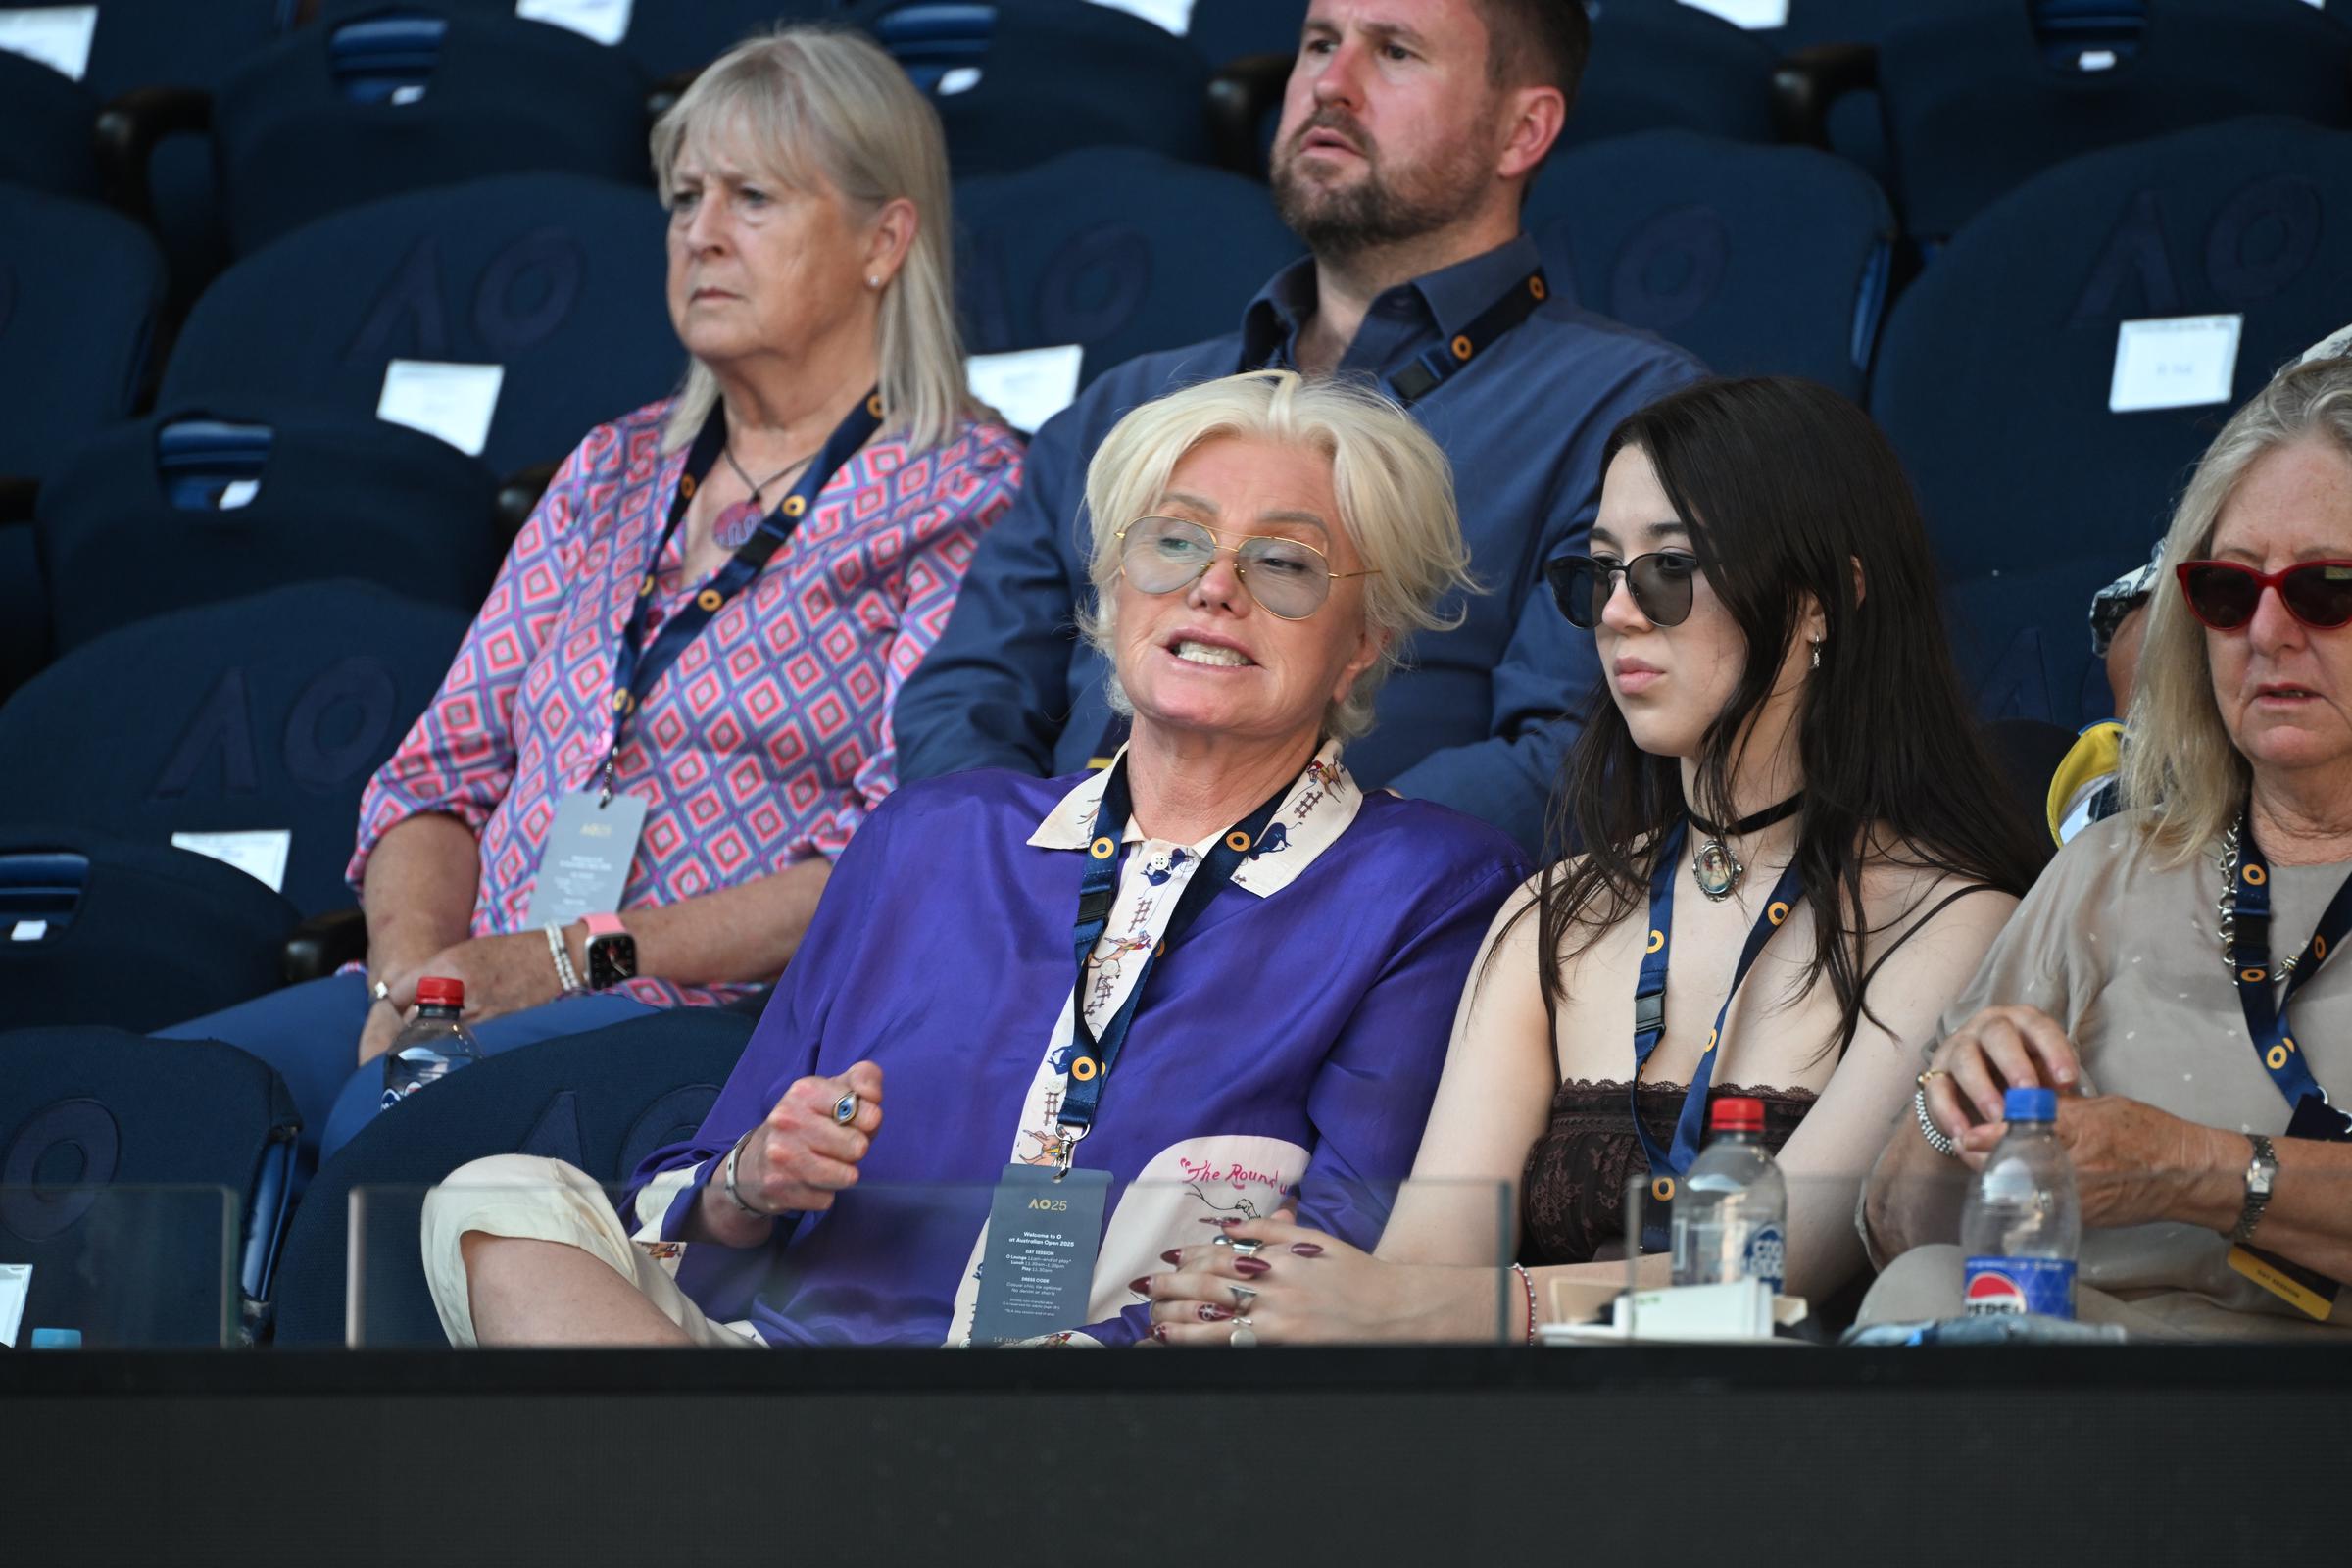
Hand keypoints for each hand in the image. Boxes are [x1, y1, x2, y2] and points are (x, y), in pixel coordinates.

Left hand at [356, 932, 566, 1066]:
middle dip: (410, 1020)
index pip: (400, 991)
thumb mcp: (467, 951)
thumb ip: (437, 972)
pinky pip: (461, 1039)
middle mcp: (458, 989)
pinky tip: (460, 1034)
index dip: (396, 999)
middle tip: (414, 1021)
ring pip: (434, 1033)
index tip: (398, 1004)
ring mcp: (476, 1011)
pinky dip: (455, 1039)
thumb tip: (409, 995)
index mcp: (448, 965)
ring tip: (436, 1029)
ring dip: (430, 1033)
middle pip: (412, 1017)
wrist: (554, 960)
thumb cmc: (510, 953)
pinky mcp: (493, 1027)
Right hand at [728, 1063, 884, 1219]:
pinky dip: (823, 1194)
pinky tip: (806, 1181)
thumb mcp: (834, 1090)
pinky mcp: (779, 1189)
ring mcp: (781, 1156)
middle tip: (838, 1145)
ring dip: (843, 1174)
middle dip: (856, 1148)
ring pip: (846, 1176)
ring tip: (826, 1163)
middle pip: (858, 1146)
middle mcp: (788, 1120)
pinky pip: (827, 1199)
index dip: (869, 1119)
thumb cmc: (808, 1123)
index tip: (856, 1120)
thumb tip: (873, 1096)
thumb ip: (864, 1079)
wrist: (754, 1163)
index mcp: (805, 1091)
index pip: (863, 1108)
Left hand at [1139, 1211, 1488, 1344]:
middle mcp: (1275, 1285)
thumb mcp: (1315, 1240)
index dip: (1191, 1255)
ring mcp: (1277, 1319)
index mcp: (1280, 1255)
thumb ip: (1272, 1231)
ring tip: (1152, 1319)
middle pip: (1210, 1283)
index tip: (1169, 1256)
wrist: (1392, 1310)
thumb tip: (1229, 1228)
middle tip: (1146, 1285)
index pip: (1222, 1253)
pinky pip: (1233, 1344)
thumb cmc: (1354, 1273)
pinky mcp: (1283, 1346)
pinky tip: (1181, 1342)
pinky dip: (1202, 1342)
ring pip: (1214, 1316)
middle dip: (1173, 1284)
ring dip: (1178, 1316)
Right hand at [1919, 1004, 2083, 1149]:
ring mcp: (1957, 1047)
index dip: (2054, 1051)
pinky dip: (1949, 1112)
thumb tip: (2059, 1101)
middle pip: (1997, 1034)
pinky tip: (1963, 1132)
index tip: (2067, 1080)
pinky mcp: (1935, 1073)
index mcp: (2020, 1023)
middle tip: (2028, 1092)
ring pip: (1965, 1060)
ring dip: (1982, 1089)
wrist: (1976, 1091)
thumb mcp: (2042, 1076)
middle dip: (2014, 1063)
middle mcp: (1987, 1028)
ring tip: (1998, 1117)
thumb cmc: (2019, 1080)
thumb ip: (2051, 1085)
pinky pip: (1938, 1089)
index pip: (2039, 1027)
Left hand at [1960, 1093, 2237, 1228]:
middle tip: (1967, 1146)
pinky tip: (2014, 1182)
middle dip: (1979, 1156)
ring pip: (2016, 1188)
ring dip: (1996, 1175)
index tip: (1966, 1128)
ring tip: (1985, 1162)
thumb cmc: (2149, 1134)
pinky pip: (2038, 1205)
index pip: (2011, 1131)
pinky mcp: (2079, 1217)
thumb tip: (2017, 1102)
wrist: (2186, 1176)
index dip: (1981, 1132)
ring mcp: (2073, 1197)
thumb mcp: (2101, 1107)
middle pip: (2003, 1164)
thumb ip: (2057, 1107)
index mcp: (2075, 1132)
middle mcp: (2070, 1167)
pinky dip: (2021, 1193)